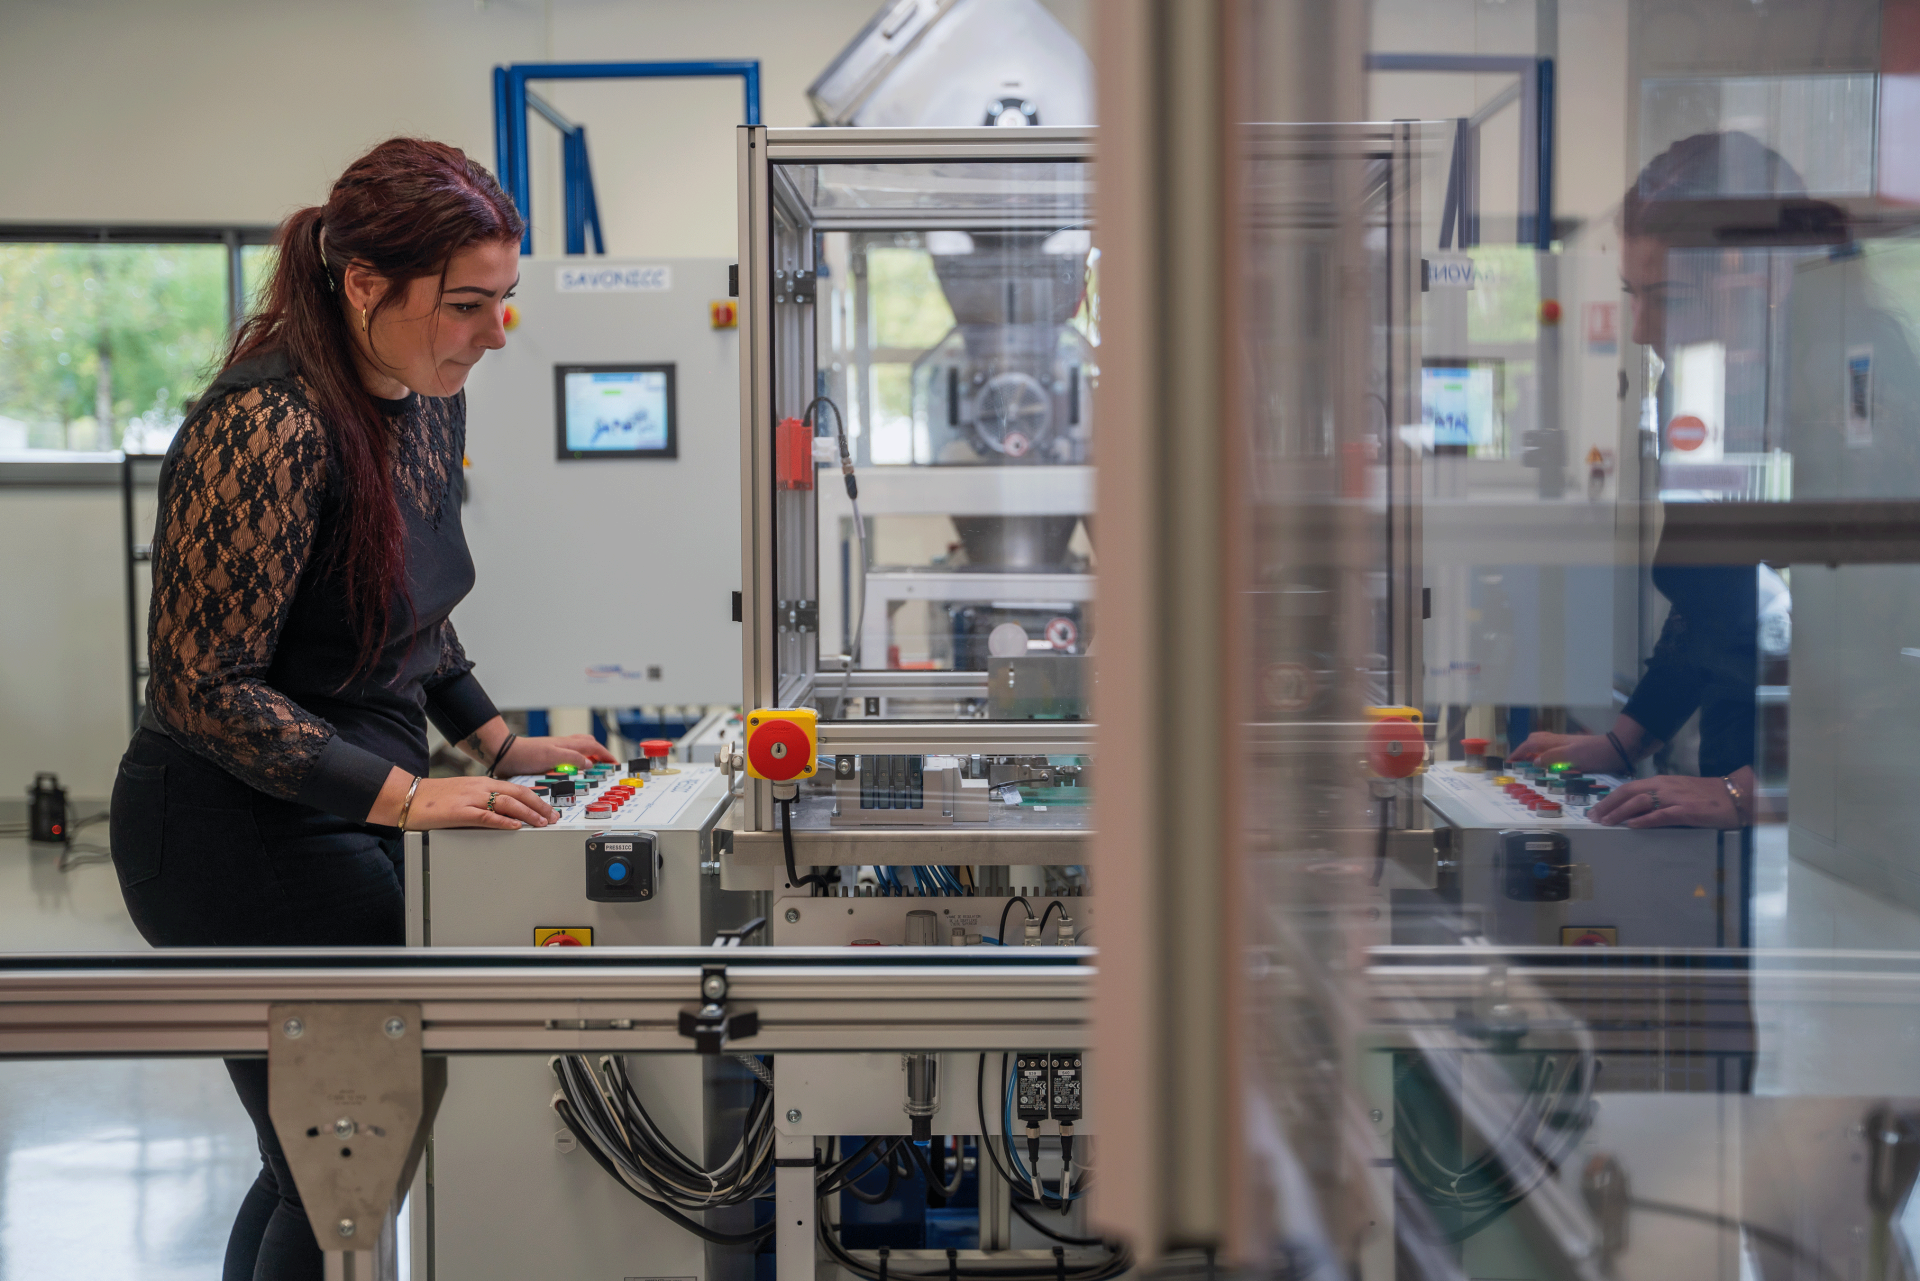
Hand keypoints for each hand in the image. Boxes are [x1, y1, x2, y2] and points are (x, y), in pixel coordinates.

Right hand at [399, 776, 555, 829]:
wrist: (407, 796)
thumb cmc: (433, 798)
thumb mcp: (464, 794)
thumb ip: (484, 800)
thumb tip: (504, 812)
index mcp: (481, 783)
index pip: (516, 788)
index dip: (536, 799)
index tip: (548, 809)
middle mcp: (479, 787)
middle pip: (517, 794)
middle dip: (539, 806)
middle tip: (552, 818)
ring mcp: (470, 799)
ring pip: (506, 804)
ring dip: (527, 814)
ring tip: (541, 823)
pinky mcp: (459, 812)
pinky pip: (486, 816)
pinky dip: (503, 821)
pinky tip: (515, 826)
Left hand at [497, 734, 618, 777]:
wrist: (505, 754)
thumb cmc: (526, 754)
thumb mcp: (552, 756)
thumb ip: (573, 758)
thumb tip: (590, 763)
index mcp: (568, 744)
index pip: (594, 747)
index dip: (606, 755)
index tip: (615, 763)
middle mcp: (564, 745)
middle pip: (589, 744)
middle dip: (601, 752)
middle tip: (607, 763)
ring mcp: (556, 750)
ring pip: (579, 748)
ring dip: (590, 754)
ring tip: (594, 764)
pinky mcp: (549, 756)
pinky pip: (569, 756)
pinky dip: (577, 760)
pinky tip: (573, 768)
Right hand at [1508, 732, 1620, 773]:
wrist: (1619, 749)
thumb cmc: (1596, 753)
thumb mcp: (1573, 756)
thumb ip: (1553, 757)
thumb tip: (1534, 761)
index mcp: (1556, 742)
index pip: (1531, 744)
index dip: (1519, 752)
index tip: (1510, 762)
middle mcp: (1560, 742)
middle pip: (1536, 740)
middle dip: (1524, 749)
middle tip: (1518, 762)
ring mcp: (1568, 745)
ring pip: (1545, 745)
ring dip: (1534, 752)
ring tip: (1530, 764)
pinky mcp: (1576, 750)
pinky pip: (1554, 751)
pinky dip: (1546, 756)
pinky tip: (1551, 765)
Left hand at [1589, 774, 1740, 828]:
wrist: (1735, 795)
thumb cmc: (1706, 796)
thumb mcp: (1677, 792)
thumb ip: (1657, 797)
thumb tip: (1634, 810)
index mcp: (1661, 781)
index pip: (1628, 788)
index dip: (1610, 798)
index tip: (1596, 809)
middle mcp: (1664, 786)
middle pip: (1628, 792)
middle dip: (1608, 805)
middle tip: (1593, 817)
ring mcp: (1674, 798)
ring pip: (1639, 802)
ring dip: (1620, 812)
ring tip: (1606, 822)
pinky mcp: (1686, 810)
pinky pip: (1660, 815)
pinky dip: (1644, 819)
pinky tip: (1631, 825)